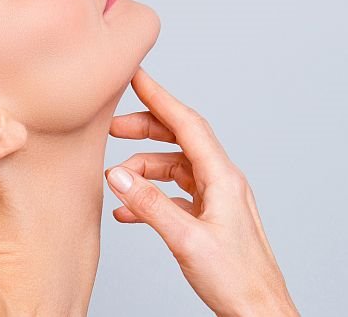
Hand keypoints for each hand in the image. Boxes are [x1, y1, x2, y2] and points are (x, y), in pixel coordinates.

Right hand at [105, 67, 299, 316]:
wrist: (257, 313)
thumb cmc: (236, 280)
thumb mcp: (186, 239)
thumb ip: (149, 205)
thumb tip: (117, 175)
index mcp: (223, 178)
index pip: (187, 124)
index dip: (159, 97)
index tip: (137, 76)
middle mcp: (221, 181)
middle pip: (179, 138)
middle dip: (144, 128)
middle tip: (111, 127)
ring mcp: (215, 198)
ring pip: (173, 166)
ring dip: (142, 166)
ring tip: (115, 178)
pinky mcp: (207, 215)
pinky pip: (174, 192)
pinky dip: (149, 194)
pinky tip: (128, 209)